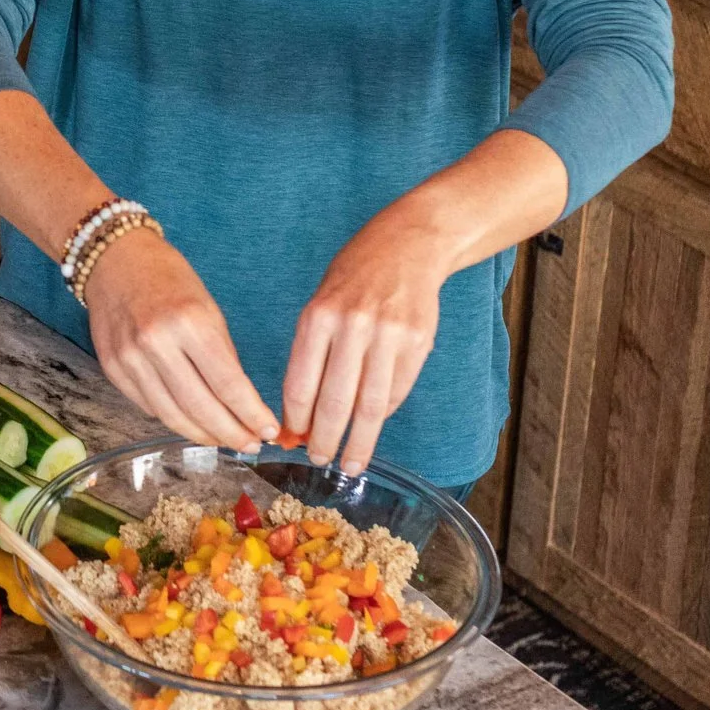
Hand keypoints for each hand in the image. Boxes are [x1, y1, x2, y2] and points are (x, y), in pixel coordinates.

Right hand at [87, 226, 278, 453]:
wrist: (113, 259)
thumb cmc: (168, 278)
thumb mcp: (208, 307)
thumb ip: (222, 355)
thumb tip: (241, 403)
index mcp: (189, 322)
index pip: (228, 384)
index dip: (251, 415)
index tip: (269, 432)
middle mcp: (156, 342)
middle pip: (200, 407)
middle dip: (231, 433)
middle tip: (251, 446)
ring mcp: (130, 358)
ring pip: (172, 415)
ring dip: (203, 435)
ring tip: (224, 440)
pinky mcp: (112, 368)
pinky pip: (148, 407)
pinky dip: (174, 419)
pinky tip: (192, 422)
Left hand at [281, 211, 454, 475]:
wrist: (408, 245)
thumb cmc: (354, 277)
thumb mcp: (320, 304)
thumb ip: (311, 354)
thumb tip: (299, 412)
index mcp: (318, 317)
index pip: (301, 383)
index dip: (295, 420)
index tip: (291, 441)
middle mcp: (353, 327)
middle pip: (336, 401)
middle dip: (325, 439)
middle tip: (319, 461)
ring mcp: (389, 336)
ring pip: (370, 406)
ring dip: (359, 441)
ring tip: (350, 464)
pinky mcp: (418, 343)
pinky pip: (396, 391)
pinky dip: (382, 415)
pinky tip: (373, 427)